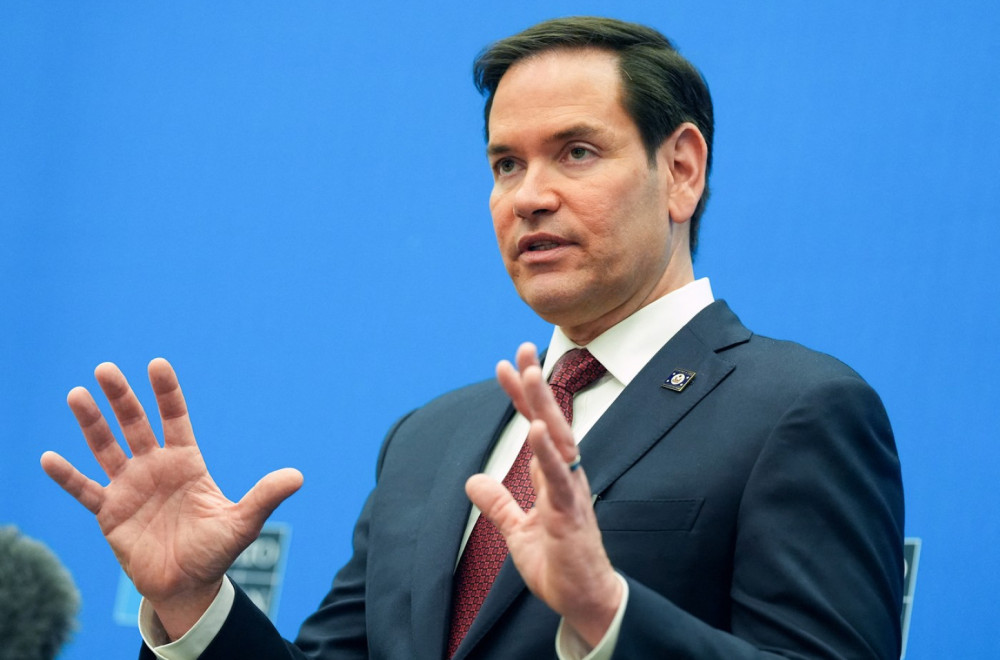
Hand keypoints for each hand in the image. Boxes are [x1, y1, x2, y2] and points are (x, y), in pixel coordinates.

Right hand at [40, 358, 302, 639]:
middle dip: (121, 398)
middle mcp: (155, 468)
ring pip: (107, 448)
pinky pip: (85, 490)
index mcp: (186, 463)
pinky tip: (49, 457)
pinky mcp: (110, 513)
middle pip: (135, 425)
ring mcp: (130, 488)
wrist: (187, 584)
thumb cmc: (215, 550)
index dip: (167, 393)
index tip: (157, 364)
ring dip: (91, 424)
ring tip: (76, 395)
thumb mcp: (242, 523)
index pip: (175, 419)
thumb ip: (264, 497)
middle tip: (105, 369)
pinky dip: (67, 476)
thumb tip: (298, 476)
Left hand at [466, 343, 622, 646]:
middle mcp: (565, 475)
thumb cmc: (558, 564)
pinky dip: (549, 453)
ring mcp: (570, 491)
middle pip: (551, 420)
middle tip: (524, 349)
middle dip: (536, 385)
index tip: (506, 365)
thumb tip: (472, 481)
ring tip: (530, 373)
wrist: (584, 600)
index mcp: (554, 475)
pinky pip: (560, 478)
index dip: (521, 397)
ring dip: (543, 405)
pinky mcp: (570, 514)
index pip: (536, 426)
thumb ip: (498, 504)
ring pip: (559, 439)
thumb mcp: (517, 531)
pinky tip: (539, 429)